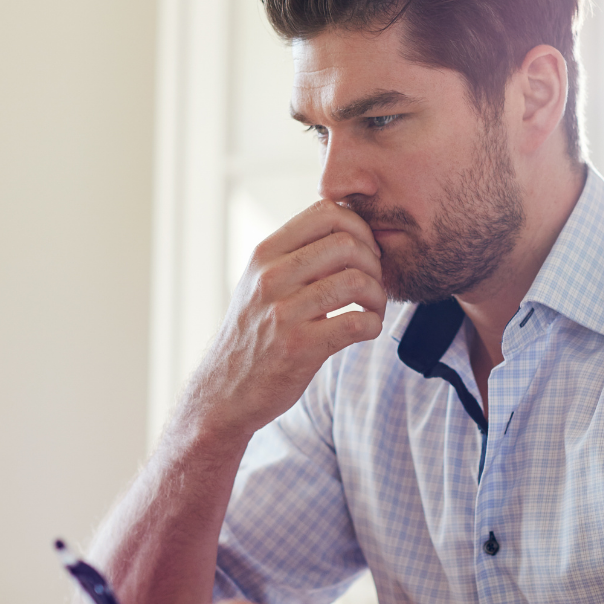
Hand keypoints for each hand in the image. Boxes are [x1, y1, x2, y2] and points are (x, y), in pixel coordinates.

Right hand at [181, 200, 386, 440]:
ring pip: (356, 281)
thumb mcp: (260, 283)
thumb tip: (346, 228)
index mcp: (265, 254)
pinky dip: (373, 325)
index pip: (326, 212)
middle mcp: (271, 278)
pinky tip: (365, 329)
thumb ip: (294, 255)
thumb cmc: (253, 334)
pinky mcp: (299, 347)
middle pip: (347, 243)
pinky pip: (357, 323)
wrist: (224, 391)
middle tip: (373, 283)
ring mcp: (283, 312)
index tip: (364, 252)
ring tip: (373, 308)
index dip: (359, 227)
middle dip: (374, 262)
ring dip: (378, 296)